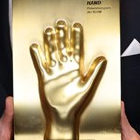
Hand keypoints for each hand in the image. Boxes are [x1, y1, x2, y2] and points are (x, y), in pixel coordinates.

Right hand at [29, 19, 107, 139]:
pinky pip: (40, 65)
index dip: (76, 38)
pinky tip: (36, 47)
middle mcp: (65, 68)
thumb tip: (103, 59)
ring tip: (49, 30)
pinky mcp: (45, 78)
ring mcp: (54, 73)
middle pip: (63, 48)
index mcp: (76, 69)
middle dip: (62, 36)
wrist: (63, 116)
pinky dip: (38, 56)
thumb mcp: (88, 86)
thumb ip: (95, 72)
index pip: (76, 50)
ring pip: (52, 53)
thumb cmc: (77, 103)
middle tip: (61, 23)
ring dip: (50, 42)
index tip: (77, 26)